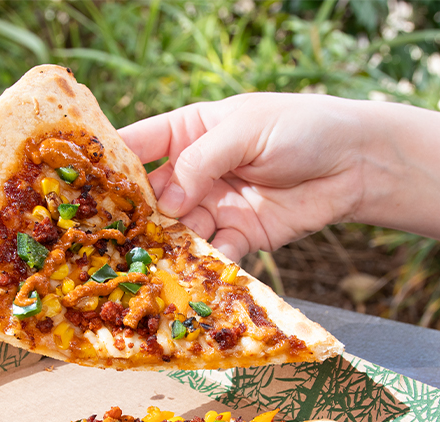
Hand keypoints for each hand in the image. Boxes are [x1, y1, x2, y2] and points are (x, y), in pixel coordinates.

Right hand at [118, 93, 365, 260]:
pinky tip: (190, 276)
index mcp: (189, 132)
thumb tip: (166, 200)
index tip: (83, 187)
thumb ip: (203, 161)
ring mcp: (216, 207)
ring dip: (166, 248)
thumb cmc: (301, 128)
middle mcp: (195, 172)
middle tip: (113, 239)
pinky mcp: (240, 237)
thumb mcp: (246, 130)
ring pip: (178, 231)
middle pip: (153, 197)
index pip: (138, 145)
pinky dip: (202, 266)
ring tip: (148, 265)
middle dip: (136, 218)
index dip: (111, 165)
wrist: (356, 163)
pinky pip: (213, 254)